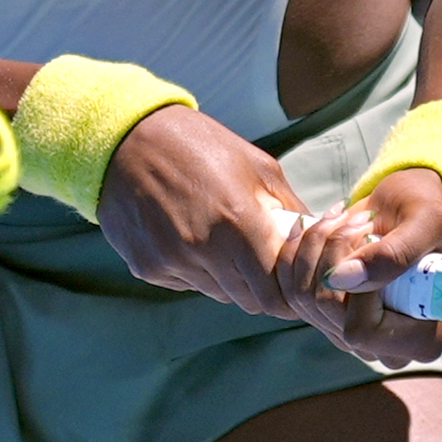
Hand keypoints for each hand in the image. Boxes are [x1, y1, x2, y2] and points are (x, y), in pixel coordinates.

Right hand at [96, 108, 441, 367]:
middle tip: (267, 265)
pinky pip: (186, 283)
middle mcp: (201, 250)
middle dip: (265, 289)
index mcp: (236, 222)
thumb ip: (289, 209)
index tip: (295, 280)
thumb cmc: (197, 144)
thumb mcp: (256, 165)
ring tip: (227, 243)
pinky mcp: (146, 266)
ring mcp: (170, 262)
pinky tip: (191, 236)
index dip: (291, 293)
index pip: (275, 294)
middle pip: (250, 302)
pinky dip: (199, 271)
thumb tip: (319, 238)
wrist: (122, 139)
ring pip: (218, 294)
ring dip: (232, 279)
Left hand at [276, 164, 441, 369]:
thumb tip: (339, 280)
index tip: (372, 240)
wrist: (405, 211)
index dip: (358, 285)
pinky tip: (321, 227)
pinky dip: (298, 251)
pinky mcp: (326, 317)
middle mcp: (384, 348)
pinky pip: (291, 290)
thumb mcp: (426, 225)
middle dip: (332, 253)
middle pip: (327, 311)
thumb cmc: (428, 216)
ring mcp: (351, 335)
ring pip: (303, 298)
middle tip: (357, 220)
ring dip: (315, 246)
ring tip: (342, 218)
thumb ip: (392, 256)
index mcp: (421, 341)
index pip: (363, 329)